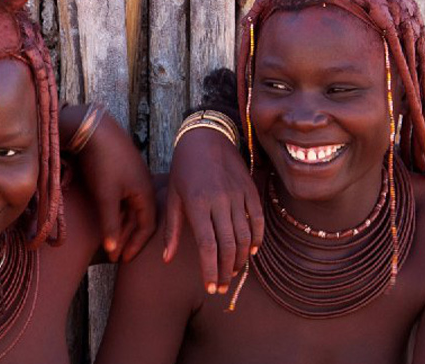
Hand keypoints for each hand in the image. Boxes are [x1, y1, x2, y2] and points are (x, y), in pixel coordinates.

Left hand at [76, 112, 155, 261]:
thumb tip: (113, 250)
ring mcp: (132, 178)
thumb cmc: (103, 162)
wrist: (94, 128)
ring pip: (130, 210)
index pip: (147, 227)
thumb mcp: (106, 196)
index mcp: (145, 193)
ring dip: (121, 226)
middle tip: (115, 256)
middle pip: (139, 220)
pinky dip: (116, 213)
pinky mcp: (121, 171)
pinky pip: (123, 199)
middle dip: (127, 239)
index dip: (136, 245)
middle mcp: (143, 187)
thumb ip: (111, 224)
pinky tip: (106, 218)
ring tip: (109, 241)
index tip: (122, 260)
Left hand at [164, 127, 262, 293]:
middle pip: (228, 246)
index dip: (210, 270)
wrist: (207, 136)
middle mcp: (220, 201)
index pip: (208, 246)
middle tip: (222, 286)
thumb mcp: (173, 196)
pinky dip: (257, 238)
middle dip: (225, 271)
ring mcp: (238, 195)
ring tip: (233, 271)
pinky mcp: (250, 190)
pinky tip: (251, 251)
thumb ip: (172, 229)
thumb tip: (167, 259)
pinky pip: (258, 220)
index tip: (210, 287)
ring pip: (245, 236)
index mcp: (198, 204)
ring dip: (241, 258)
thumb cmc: (184, 168)